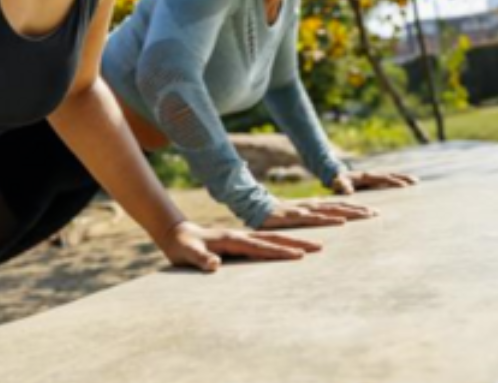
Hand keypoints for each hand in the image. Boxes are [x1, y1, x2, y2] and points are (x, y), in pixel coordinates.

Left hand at [158, 220, 320, 271]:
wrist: (177, 234)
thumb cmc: (182, 247)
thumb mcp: (188, 253)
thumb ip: (200, 259)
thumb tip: (215, 264)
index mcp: (231, 239)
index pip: (259, 247)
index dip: (279, 251)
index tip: (300, 255)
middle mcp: (240, 236)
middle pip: (274, 239)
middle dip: (298, 243)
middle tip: (320, 247)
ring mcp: (242, 238)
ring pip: (273, 239)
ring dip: (295, 242)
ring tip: (316, 245)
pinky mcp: (241, 242)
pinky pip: (267, 243)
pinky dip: (283, 244)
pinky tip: (295, 248)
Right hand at [257, 199, 375, 229]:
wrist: (256, 210)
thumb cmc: (278, 216)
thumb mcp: (299, 217)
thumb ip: (313, 218)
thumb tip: (327, 224)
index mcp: (314, 206)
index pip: (338, 206)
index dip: (356, 208)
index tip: (374, 212)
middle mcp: (311, 206)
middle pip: (338, 207)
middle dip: (357, 209)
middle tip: (376, 213)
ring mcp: (302, 210)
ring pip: (329, 211)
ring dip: (348, 212)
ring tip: (364, 215)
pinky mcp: (293, 216)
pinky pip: (313, 218)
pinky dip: (328, 219)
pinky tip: (340, 221)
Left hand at [331, 170, 418, 194]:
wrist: (336, 176)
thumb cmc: (338, 181)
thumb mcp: (338, 183)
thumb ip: (343, 186)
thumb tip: (349, 192)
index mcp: (366, 176)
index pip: (382, 179)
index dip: (393, 182)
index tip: (404, 185)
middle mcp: (372, 175)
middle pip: (389, 175)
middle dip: (402, 178)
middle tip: (416, 181)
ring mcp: (374, 177)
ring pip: (390, 177)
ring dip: (403, 178)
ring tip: (416, 180)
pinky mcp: (374, 180)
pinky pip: (388, 180)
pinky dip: (397, 180)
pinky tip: (406, 183)